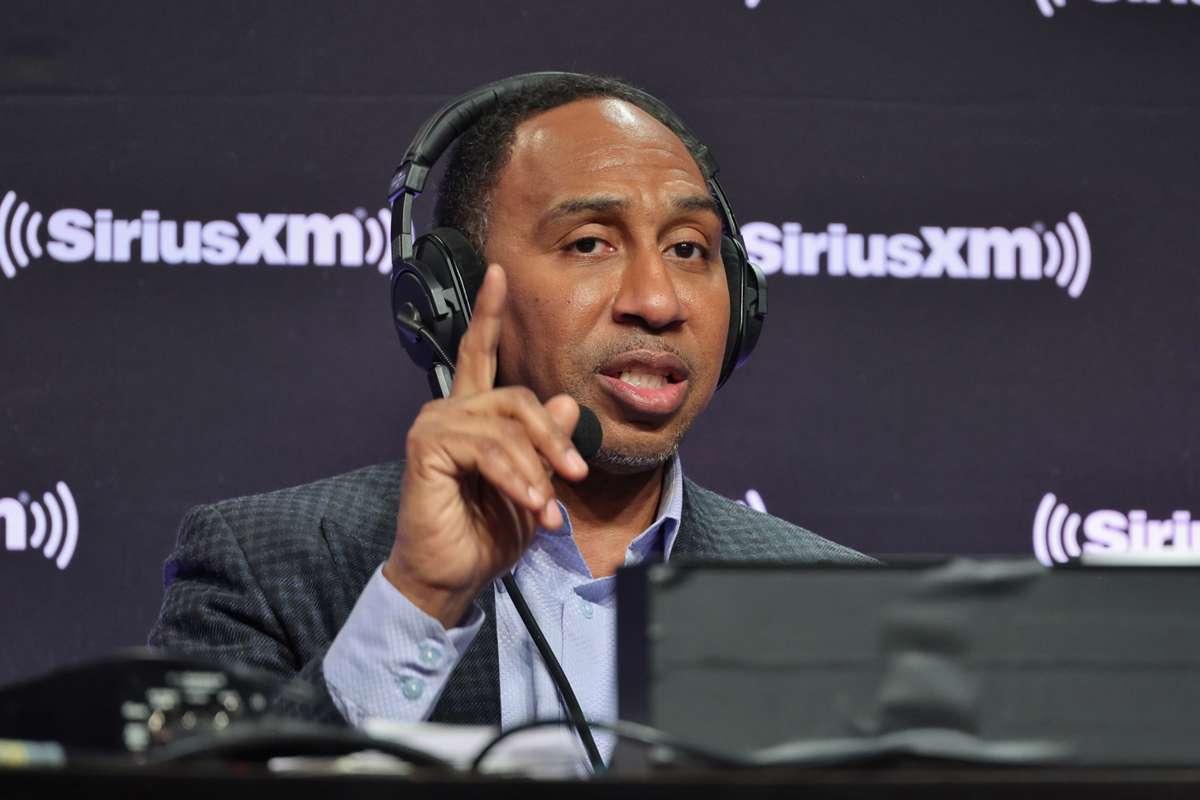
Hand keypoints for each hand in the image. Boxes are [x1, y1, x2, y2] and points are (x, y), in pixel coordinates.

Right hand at [383, 264, 588, 626]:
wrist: (453, 576)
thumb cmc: (488, 533)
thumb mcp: (533, 484)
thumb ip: (546, 444)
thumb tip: (568, 403)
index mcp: (473, 416)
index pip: (480, 354)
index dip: (490, 314)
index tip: (500, 273)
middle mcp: (451, 412)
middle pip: (516, 396)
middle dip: (552, 437)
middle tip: (576, 474)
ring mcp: (435, 426)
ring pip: (507, 425)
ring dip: (536, 469)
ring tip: (548, 507)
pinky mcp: (426, 446)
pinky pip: (489, 449)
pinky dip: (517, 478)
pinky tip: (531, 503)